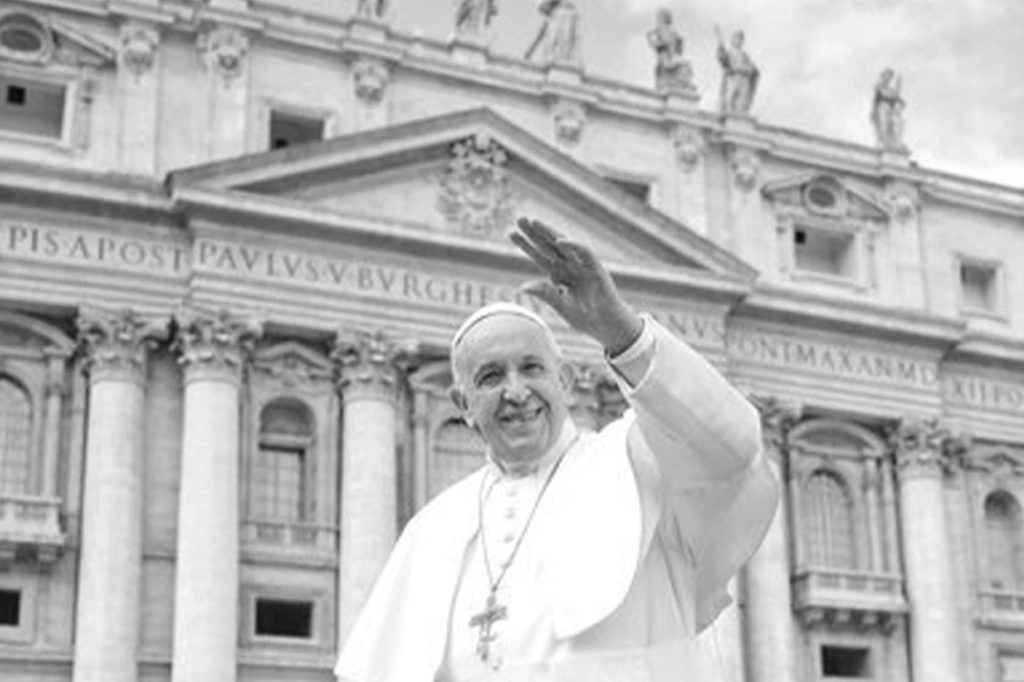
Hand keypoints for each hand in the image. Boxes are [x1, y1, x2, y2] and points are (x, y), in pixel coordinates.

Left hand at [510, 217, 642, 355]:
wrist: (607, 327)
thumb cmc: (586, 318)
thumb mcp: (560, 305)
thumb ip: (544, 294)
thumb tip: (522, 287)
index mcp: (559, 274)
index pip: (539, 255)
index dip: (526, 244)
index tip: (510, 233)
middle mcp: (570, 266)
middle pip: (548, 246)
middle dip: (534, 232)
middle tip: (519, 218)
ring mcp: (582, 266)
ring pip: (564, 244)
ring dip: (549, 232)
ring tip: (534, 222)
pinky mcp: (596, 268)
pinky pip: (584, 252)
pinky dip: (574, 245)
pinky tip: (559, 240)